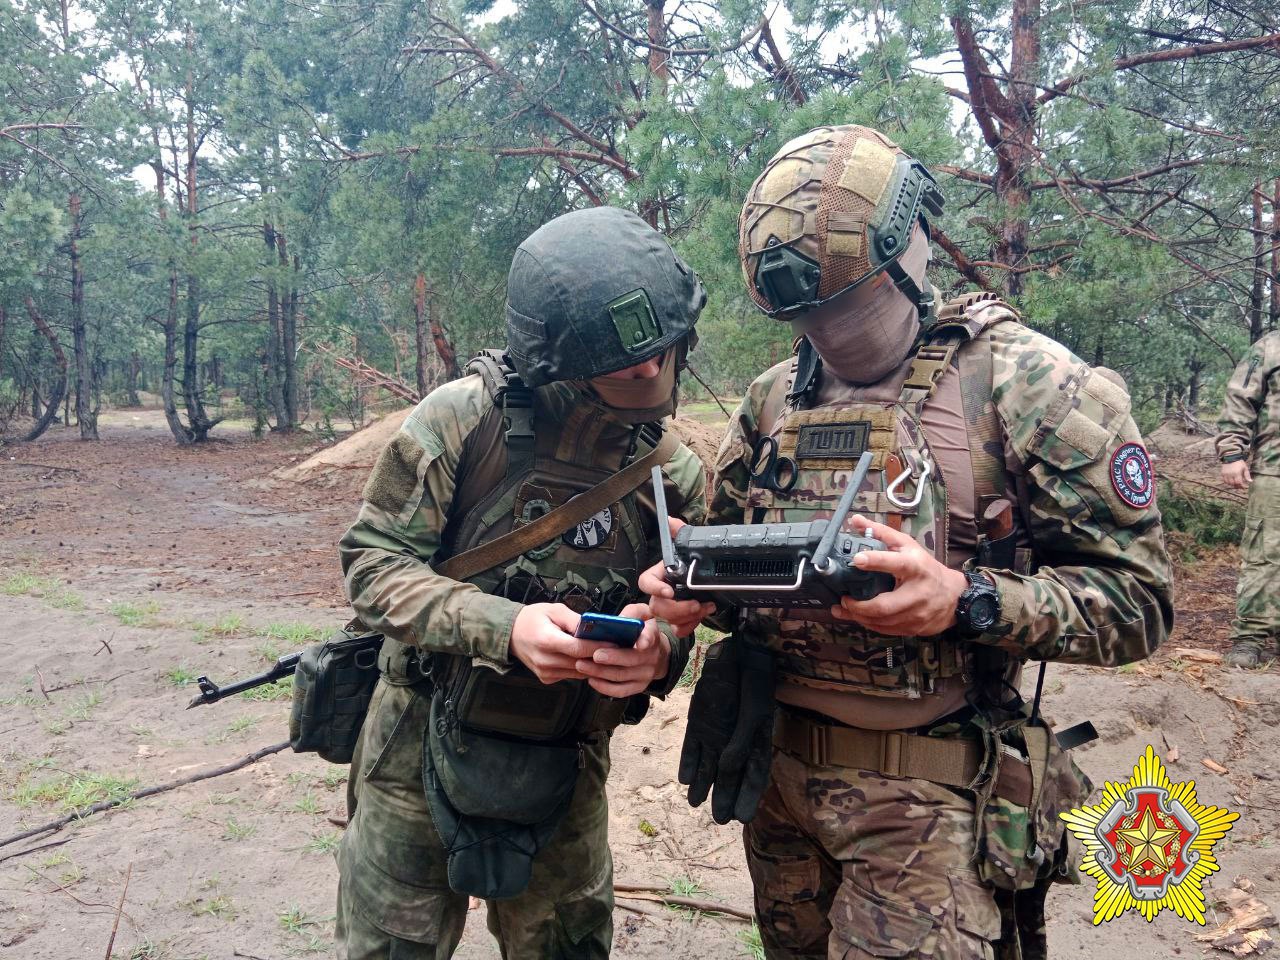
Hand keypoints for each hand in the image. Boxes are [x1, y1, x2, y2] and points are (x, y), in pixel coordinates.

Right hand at [509, 603, 609, 684]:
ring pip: (579, 673)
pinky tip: (588, 659)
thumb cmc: (533, 618)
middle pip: (581, 663)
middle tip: (618, 649)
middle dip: (600, 657)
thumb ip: (575, 620)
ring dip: (593, 665)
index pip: (578, 648)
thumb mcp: (554, 610)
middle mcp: (545, 661)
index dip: (598, 647)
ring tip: (607, 654)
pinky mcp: (547, 679)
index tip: (615, 644)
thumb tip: (595, 628)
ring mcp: (545, 673)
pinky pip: (571, 676)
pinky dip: (581, 669)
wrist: (511, 634)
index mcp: (546, 641)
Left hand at [574, 602, 670, 697]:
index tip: (640, 644)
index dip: (646, 639)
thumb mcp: (641, 614)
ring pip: (622, 676)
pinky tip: (591, 679)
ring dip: (601, 672)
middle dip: (612, 658)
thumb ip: (632, 613)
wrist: (654, 652)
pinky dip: (604, 687)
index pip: (651, 636)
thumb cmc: (641, 630)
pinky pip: (620, 691)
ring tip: (582, 665)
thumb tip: (619, 619)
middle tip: (595, 655)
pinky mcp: (638, 687)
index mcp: (651, 635)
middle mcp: (651, 657)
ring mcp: (645, 674)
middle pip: (632, 659)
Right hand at [638, 518, 714, 636]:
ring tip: (706, 607)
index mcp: (661, 574)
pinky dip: (690, 626)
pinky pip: (678, 630)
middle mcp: (662, 593)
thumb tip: (669, 519)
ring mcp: (670, 609)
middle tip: (696, 604)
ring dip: (687, 617)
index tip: (669, 592)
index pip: (645, 582)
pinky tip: (702, 616)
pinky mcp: (681, 621)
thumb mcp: (691, 547)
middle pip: (656, 606)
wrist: (717, 582)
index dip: (654, 588)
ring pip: (667, 619)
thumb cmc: (699, 563)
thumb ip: (679, 532)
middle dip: (677, 608)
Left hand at [830, 517, 968, 636]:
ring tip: (844, 608)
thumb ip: (881, 533)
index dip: (875, 561)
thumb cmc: (925, 567)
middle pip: (884, 605)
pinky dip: (869, 624)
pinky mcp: (914, 628)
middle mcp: (917, 592)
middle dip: (859, 605)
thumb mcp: (906, 545)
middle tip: (844, 598)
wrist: (954, 596)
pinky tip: (858, 617)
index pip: (895, 563)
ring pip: (882, 621)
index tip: (856, 560)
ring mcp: (917, 614)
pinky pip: (886, 630)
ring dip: (859, 617)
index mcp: (915, 567)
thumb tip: (855, 520)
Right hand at [1222, 460, 1251, 489]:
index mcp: (1237, 473)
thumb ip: (1247, 475)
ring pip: (1228, 483)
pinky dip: (1228, 482)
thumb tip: (1250, 481)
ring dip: (1232, 485)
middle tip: (1240, 486)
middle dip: (1237, 486)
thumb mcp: (1245, 468)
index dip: (1242, 486)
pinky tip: (1231, 481)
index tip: (1244, 487)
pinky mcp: (1222, 473)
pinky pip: (1224, 481)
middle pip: (1233, 484)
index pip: (1239, 482)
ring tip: (1236, 484)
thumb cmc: (1239, 463)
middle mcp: (1230, 474)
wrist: (1231, 457)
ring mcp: (1226, 474)